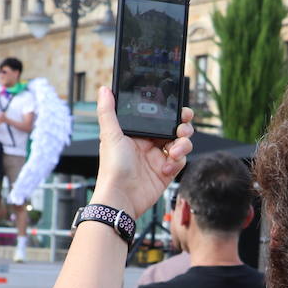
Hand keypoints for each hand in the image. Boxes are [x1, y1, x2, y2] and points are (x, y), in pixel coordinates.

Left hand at [92, 85, 192, 216]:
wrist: (121, 198)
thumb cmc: (111, 168)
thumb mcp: (109, 136)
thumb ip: (108, 111)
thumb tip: (104, 89)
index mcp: (137, 133)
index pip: (159, 117)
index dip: (171, 112)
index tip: (179, 109)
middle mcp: (149, 144)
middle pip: (174, 128)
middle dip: (183, 126)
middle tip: (182, 127)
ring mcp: (159, 158)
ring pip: (181, 143)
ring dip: (183, 144)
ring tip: (174, 150)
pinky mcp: (166, 173)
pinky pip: (180, 162)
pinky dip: (177, 162)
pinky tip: (166, 167)